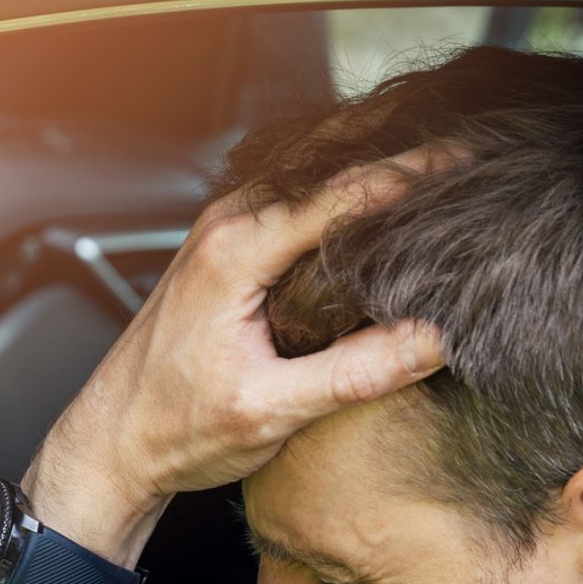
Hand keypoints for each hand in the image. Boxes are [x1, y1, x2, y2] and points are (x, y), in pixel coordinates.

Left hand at [28, 158, 449, 552]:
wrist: (110, 443)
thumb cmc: (172, 430)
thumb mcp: (271, 411)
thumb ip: (353, 373)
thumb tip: (434, 339)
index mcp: (235, 252)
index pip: (342, 192)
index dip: (413, 174)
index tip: (471, 164)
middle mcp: (226, 225)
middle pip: (328, 157)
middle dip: (400, 140)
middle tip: (472, 140)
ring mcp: (222, 230)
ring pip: (311, 170)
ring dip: (372, 153)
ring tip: (443, 154)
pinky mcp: (226, 247)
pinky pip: (294, 195)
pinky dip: (342, 184)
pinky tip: (382, 194)